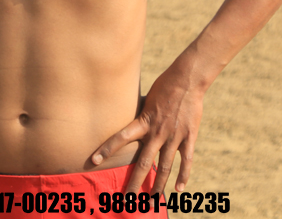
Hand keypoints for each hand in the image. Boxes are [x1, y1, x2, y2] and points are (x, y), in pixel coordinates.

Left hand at [90, 61, 204, 193]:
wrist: (187, 80)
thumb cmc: (163, 86)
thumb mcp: (146, 98)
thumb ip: (138, 112)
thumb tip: (125, 113)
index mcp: (144, 122)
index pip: (120, 137)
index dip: (106, 149)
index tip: (93, 161)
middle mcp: (157, 132)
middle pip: (143, 163)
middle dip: (134, 183)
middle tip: (127, 200)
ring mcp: (174, 137)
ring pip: (164, 167)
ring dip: (158, 186)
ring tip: (152, 201)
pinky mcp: (189, 137)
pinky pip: (186, 161)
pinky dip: (183, 176)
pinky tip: (179, 190)